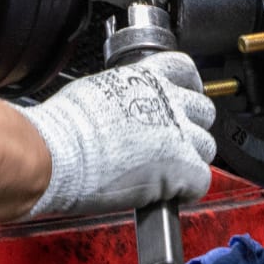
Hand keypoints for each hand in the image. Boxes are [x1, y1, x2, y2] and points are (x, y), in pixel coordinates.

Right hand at [14, 51, 215, 216]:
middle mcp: (168, 100)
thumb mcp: (96, 90)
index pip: (184, 69)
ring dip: (191, 160)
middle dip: (190, 127)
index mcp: (146, 77)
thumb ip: (122, 95)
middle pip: (203, 111)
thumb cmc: (63, 127)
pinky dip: (187, 190)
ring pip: (206, 147)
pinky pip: (201, 181)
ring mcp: (178, 134)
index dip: (188, 87)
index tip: (184, 96)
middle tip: (171, 144)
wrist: (56, 152)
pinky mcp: (182, 167)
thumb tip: (121, 107)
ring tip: (165, 173)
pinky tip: (166, 194)